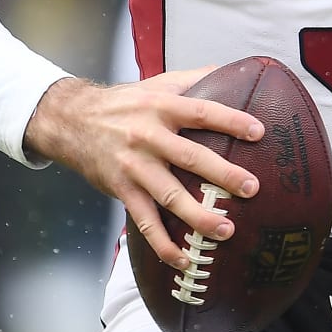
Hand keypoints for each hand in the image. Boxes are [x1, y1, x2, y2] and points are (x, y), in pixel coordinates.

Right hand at [24, 69, 264, 271]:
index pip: (203, 112)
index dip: (231, 121)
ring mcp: (134, 167)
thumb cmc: (123, 103)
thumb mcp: (157, 83)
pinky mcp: (122, 190)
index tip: (259, 133)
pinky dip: (163, 244)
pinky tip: (183, 260)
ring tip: (226, 230)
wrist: (71, 121)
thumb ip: (194, 78)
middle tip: (251, 188)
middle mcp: (149, 137)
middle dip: (223, 174)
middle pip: (191, 157)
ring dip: (197, 216)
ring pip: (169, 195)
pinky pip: (145, 221)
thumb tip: (230, 71)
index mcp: (162, 107)